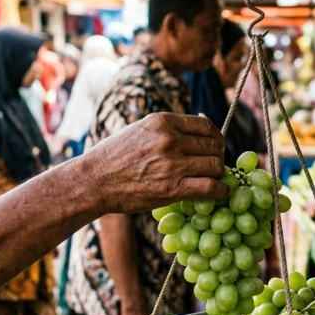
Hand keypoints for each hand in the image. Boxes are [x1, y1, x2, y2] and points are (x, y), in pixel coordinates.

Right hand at [80, 113, 228, 213]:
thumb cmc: (114, 157)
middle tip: (214, 166)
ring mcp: (173, 164)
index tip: (215, 146)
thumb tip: (198, 127)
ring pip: (215, 166)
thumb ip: (167, 129)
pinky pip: (211, 187)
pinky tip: (220, 193)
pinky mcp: (173, 188)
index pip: (206, 126)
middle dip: (217, 156)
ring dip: (218, 174)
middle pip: (213, 146)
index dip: (215, 138)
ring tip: (214, 179)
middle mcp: (170, 140)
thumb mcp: (140, 130)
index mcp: (163, 122)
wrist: (94, 181)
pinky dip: (221, 191)